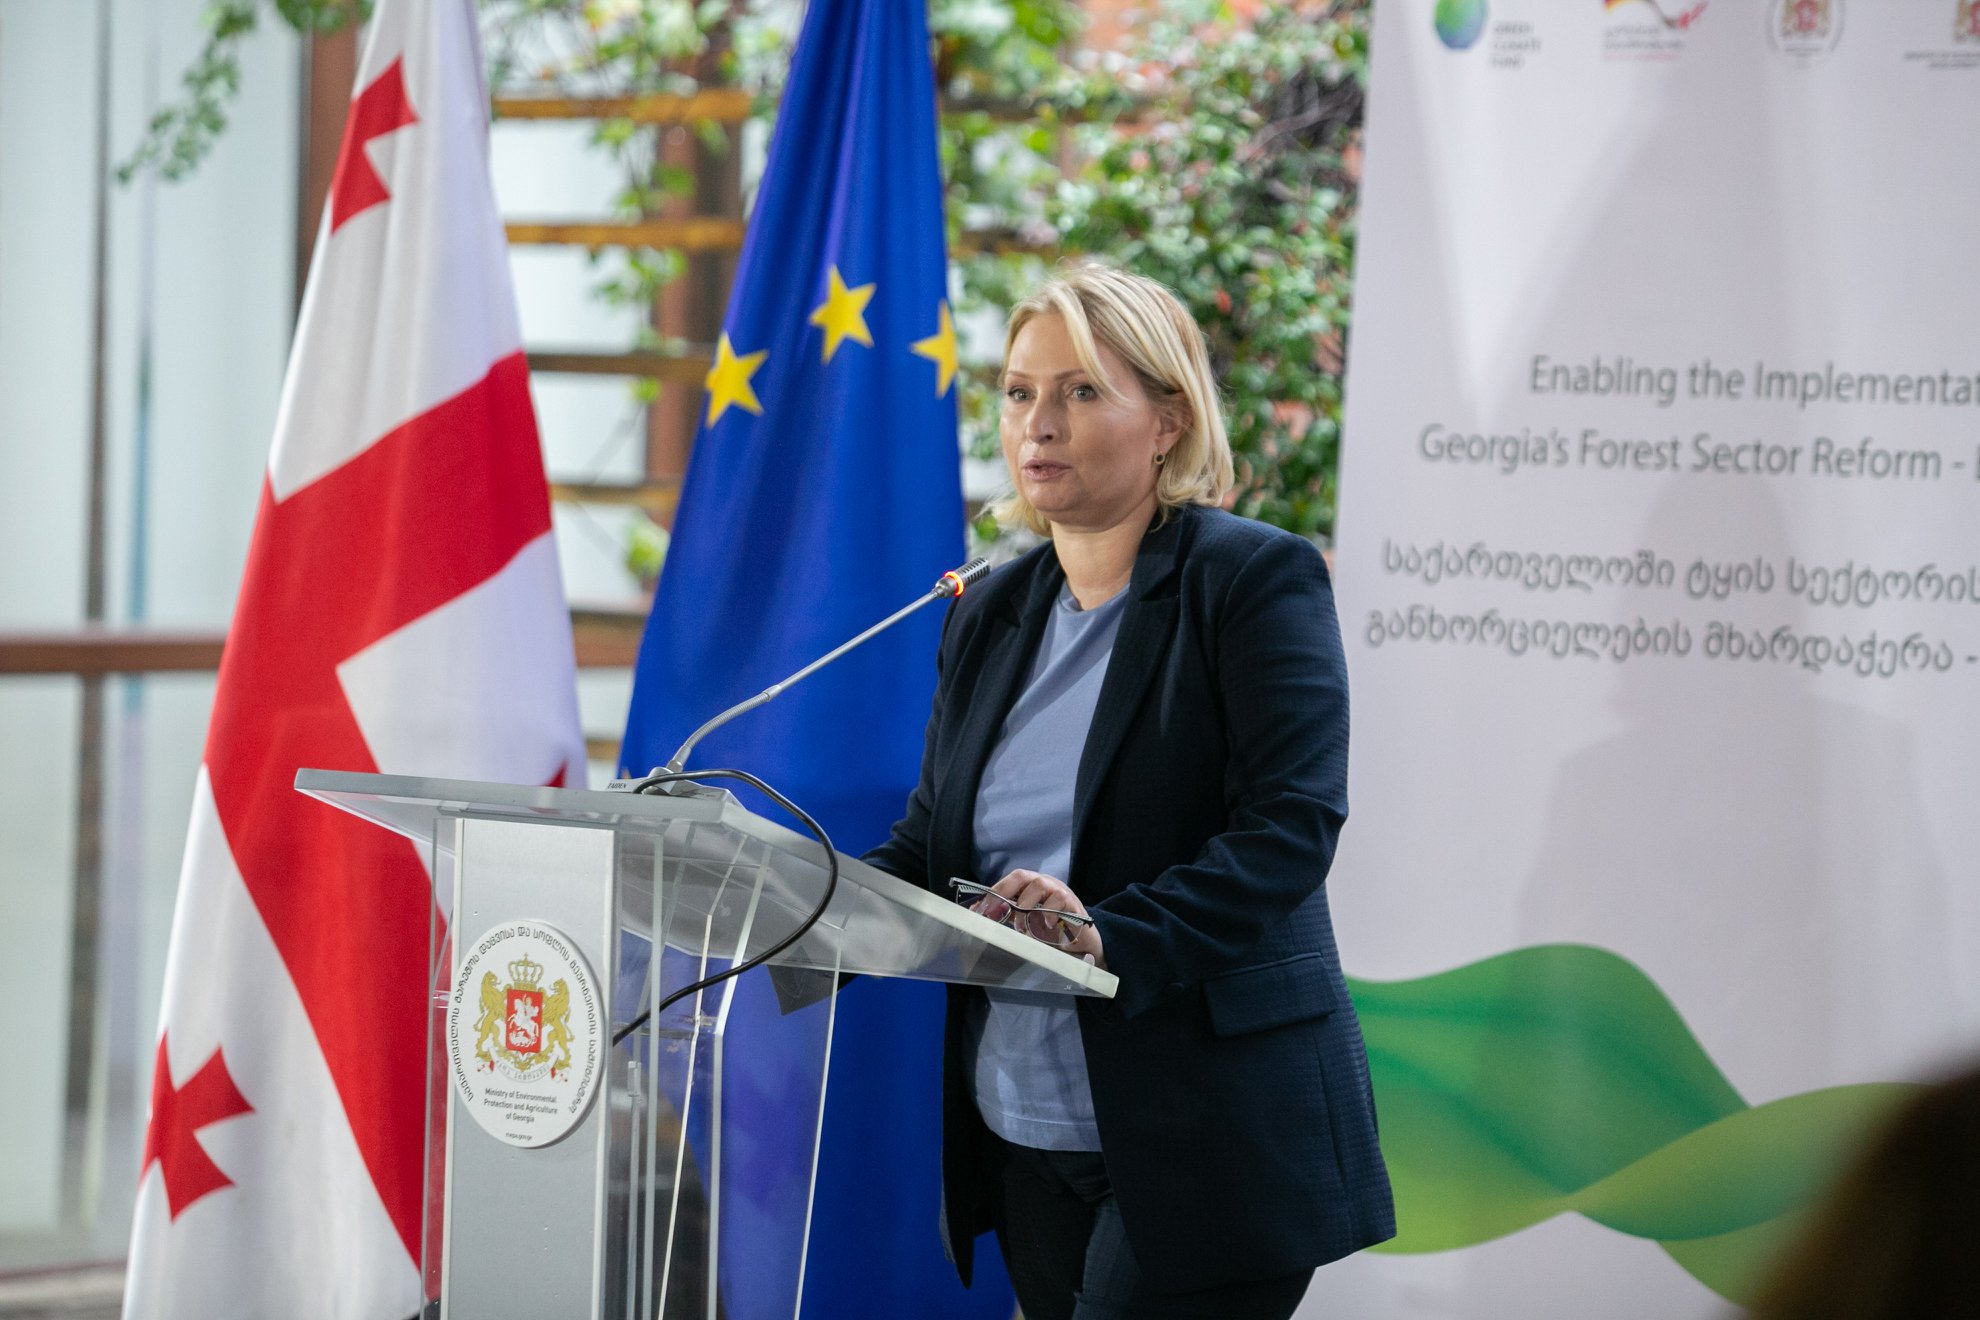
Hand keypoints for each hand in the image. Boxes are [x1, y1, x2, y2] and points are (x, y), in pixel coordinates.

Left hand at [975, 869, 1105, 968]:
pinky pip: (1059, 899)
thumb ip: (1006, 914)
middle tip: (993, 912)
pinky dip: (1049, 912)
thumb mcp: (1025, 920)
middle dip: (1003, 892)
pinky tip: (1047, 925)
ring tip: (1022, 926)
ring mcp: (1058, 890)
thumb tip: (978, 913)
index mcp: (1029, 885)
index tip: (979, 910)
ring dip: (1025, 905)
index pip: (1008, 882)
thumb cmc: (1050, 926)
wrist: (1080, 938)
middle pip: (1021, 876)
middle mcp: (1043, 883)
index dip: (992, 894)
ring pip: (1038, 885)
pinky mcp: (1072, 902)